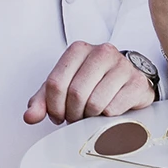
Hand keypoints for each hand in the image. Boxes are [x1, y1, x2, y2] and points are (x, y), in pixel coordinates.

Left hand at [24, 41, 154, 124]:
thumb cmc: (93, 83)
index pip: (55, 83)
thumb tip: (30, 116)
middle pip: (76, 94)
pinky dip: (106, 119)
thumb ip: (42, 100)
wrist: (127, 81)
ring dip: (89, 117)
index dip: (53, 107)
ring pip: (95, 103)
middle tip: (75, 117)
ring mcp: (122, 66)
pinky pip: (114, 109)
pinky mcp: (137, 83)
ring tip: (90, 114)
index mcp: (79, 49)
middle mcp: (102, 52)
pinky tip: (107, 113)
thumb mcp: (63, 87)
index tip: (58, 115)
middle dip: (72, 113)